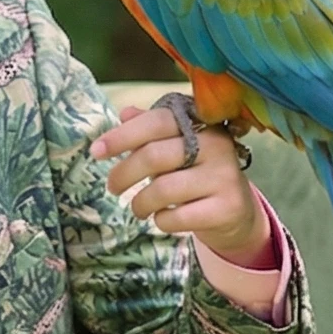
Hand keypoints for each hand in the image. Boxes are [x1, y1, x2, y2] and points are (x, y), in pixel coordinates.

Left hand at [91, 102, 271, 265]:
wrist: (237, 211)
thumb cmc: (196, 174)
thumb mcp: (176, 149)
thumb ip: (151, 132)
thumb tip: (125, 113)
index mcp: (202, 124)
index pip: (157, 121)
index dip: (122, 136)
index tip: (96, 151)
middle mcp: (217, 145)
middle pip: (155, 156)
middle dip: (124, 174)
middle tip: (112, 187)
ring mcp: (225, 177)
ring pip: (163, 189)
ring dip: (140, 203)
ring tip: (138, 208)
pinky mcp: (227, 208)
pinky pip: (178, 217)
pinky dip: (161, 220)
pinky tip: (163, 218)